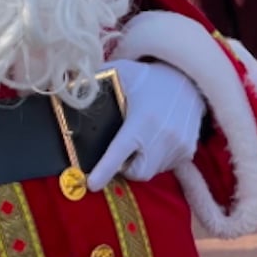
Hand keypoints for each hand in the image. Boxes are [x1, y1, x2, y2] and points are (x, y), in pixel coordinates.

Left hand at [87, 60, 205, 190]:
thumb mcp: (121, 72)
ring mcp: (177, 145)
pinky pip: (165, 166)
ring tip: (142, 141)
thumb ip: (95, 80)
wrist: (188, 79)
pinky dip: (156, 160)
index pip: (119, 152)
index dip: (104, 170)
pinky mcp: (187, 150)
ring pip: (151, 171)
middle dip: (124, 168)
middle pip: (136, 172)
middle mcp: (162, 136)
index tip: (91, 184)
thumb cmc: (149, 77)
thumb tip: (67, 85)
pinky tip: (156, 140)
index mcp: (142, 120)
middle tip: (123, 150)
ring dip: (141, 163)